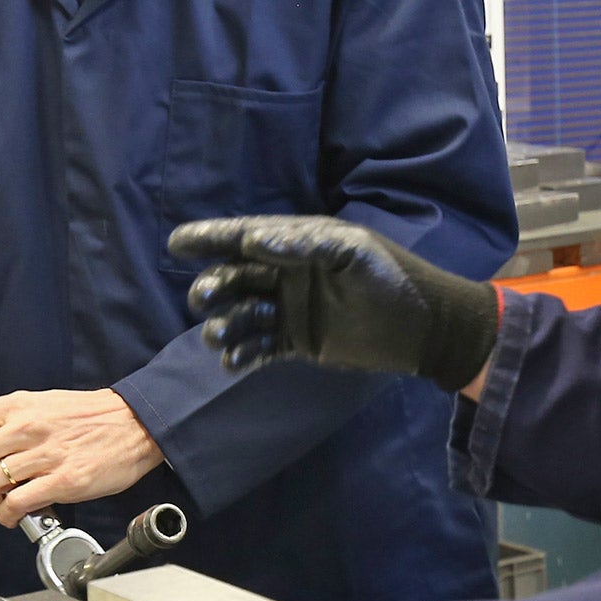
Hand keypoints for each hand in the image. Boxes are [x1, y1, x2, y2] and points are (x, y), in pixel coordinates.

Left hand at [0, 390, 163, 523]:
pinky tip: (17, 514)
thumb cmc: (92, 415)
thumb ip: (12, 418)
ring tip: (3, 501)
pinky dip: (8, 516)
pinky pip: (16, 505)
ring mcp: (45, 456)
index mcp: (19, 406)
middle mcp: (27, 428)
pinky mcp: (63, 481)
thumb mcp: (44, 402)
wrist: (136, 423)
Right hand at [168, 216, 501, 391]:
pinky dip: (242, 355)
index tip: (177, 243)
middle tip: (206, 297)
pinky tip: (233, 362)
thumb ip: (305, 244)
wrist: (423, 328)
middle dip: (213, 285)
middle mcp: (287, 274)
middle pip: (234, 277)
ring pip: (241, 314)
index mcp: (298, 244)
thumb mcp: (353, 252)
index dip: (210, 238)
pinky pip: (259, 348)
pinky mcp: (298, 343)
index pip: (245, 237)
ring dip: (225, 323)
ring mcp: (290, 310)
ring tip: (222, 336)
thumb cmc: (392, 278)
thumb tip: (254, 240)